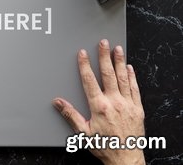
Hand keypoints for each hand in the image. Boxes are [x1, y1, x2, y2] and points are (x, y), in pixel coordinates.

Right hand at [53, 39, 144, 164]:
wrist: (127, 159)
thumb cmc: (106, 146)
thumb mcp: (83, 133)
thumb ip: (70, 114)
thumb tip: (58, 102)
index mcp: (99, 107)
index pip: (90, 80)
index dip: (85, 65)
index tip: (83, 53)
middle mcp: (115, 102)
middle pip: (108, 74)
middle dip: (104, 56)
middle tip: (103, 43)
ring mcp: (128, 104)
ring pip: (123, 78)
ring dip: (119, 62)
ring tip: (117, 49)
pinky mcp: (138, 109)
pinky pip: (135, 89)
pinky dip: (132, 77)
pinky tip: (130, 68)